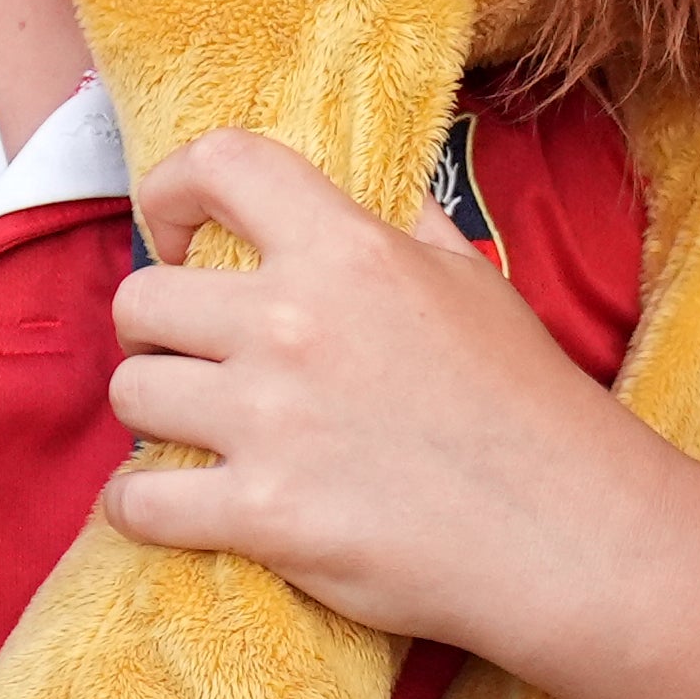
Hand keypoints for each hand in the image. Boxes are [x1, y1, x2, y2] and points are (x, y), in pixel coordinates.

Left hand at [99, 132, 658, 665]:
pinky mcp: (263, 515)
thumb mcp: (475, 282)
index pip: (219, 164)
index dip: (168, 191)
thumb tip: (368, 192)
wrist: (568, 533)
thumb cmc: (529, 406)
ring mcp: (273, 421)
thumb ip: (404, 228)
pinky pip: (137, 502)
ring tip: (189, 433)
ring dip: (152, 416)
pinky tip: (166, 508)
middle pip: (141, 299)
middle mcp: (296, 322)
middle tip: (185, 356)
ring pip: (131, 394)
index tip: (171, 233)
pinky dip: (135, 508)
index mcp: (349, 252)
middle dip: (151, 330)